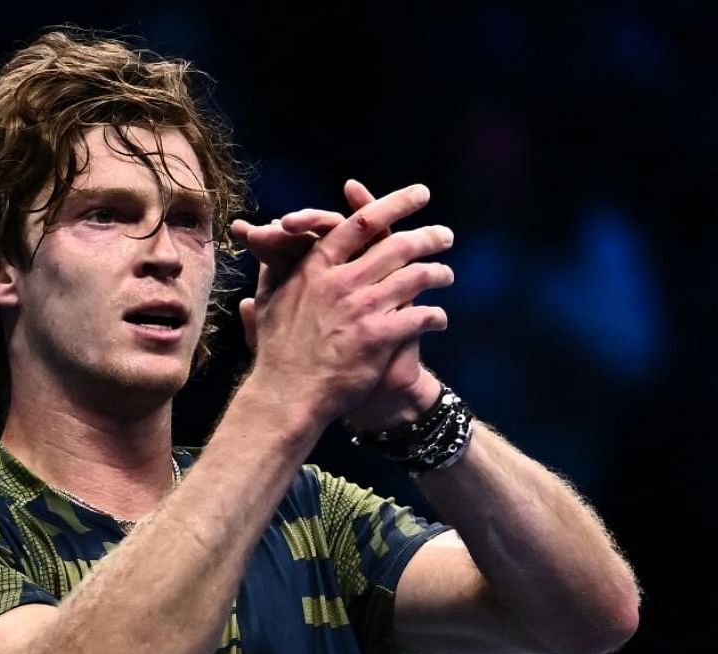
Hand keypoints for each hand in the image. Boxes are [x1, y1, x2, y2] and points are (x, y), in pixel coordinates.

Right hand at [232, 183, 454, 425]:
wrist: (288, 395)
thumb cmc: (278, 350)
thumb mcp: (269, 299)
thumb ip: (275, 266)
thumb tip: (269, 236)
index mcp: (317, 267)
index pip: (361, 223)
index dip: (394, 204)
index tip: (419, 194)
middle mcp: (342, 282)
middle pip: (397, 246)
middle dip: (428, 237)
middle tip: (445, 235)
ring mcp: (361, 309)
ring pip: (414, 277)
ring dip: (437, 273)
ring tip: (448, 274)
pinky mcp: (378, 337)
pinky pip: (420, 317)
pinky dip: (436, 316)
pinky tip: (441, 319)